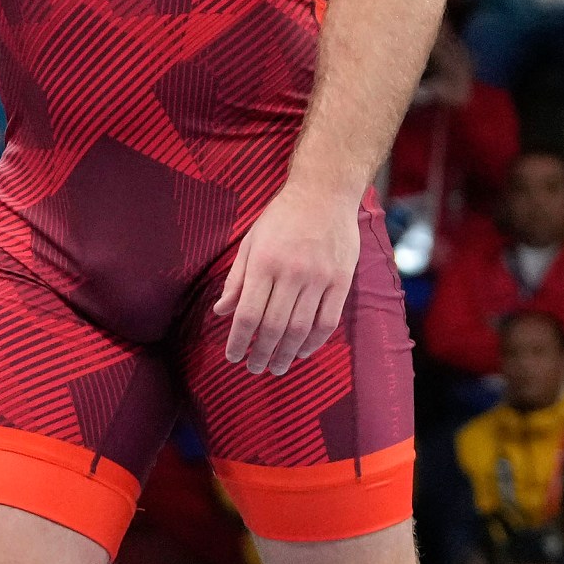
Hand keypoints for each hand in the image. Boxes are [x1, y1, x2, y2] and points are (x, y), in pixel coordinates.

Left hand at [215, 181, 357, 373]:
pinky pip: (328, 320)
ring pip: (301, 328)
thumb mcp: (251, 242)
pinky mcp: (342, 281)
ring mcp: (319, 278)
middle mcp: (291, 273)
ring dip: (287, 353)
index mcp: (264, 263)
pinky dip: (315, 341)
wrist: (324, 194)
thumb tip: (221, 311)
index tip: (232, 357)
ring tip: (277, 367)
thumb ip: (236, 279)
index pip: (248, 313)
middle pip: (274, 326)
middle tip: (254, 369)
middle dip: (262, 353)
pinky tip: (302, 351)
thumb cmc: (281, 217)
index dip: (239, 340)